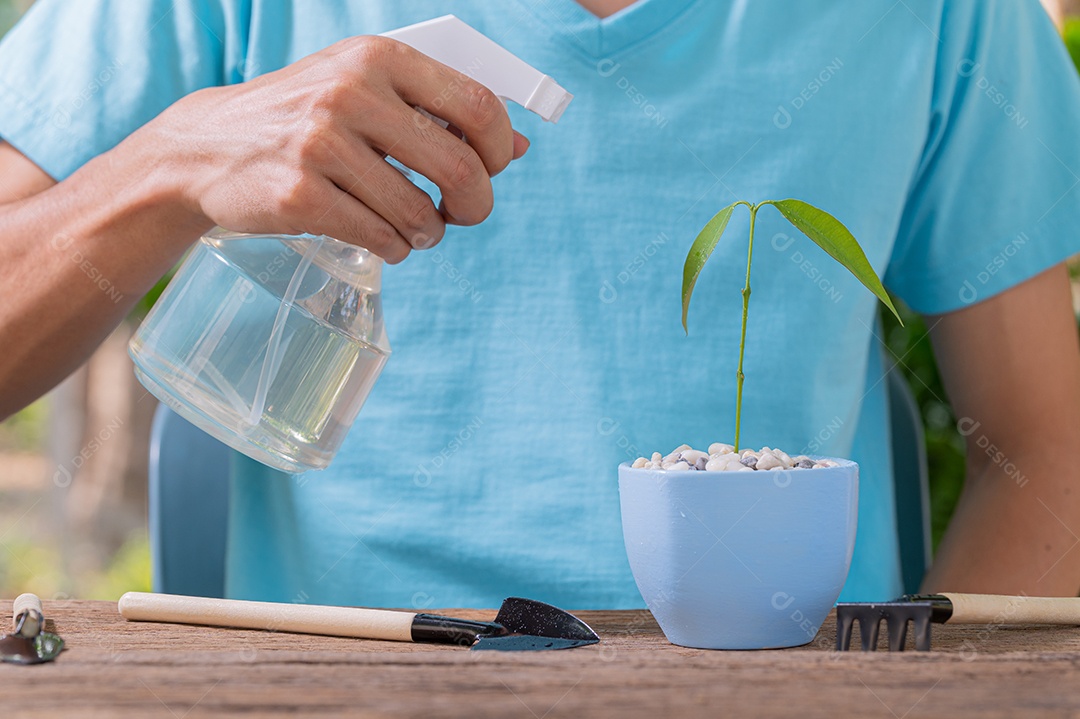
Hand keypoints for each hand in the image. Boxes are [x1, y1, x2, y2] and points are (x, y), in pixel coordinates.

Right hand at [142, 35, 528, 262]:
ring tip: (413, 228)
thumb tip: (520, 145)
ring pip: (419, 213)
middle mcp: (351, 93)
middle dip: (474, 206)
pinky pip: (379, 238)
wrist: (207, 147)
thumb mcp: (368, 91)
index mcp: (379, 58)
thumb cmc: (305, 118)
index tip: (492, 170)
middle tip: (462, 215)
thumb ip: (440, 110)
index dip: (499, 150)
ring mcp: (321, 145)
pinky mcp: (298, 196)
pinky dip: (394, 248)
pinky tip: (383, 239)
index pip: (478, 104)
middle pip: (460, 168)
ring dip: (427, 233)